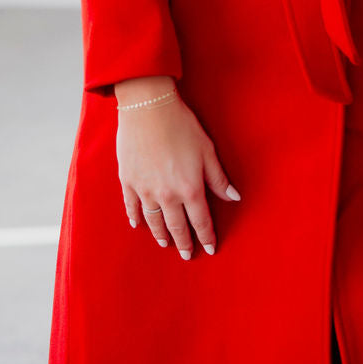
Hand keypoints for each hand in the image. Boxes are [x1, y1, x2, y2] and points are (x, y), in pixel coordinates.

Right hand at [115, 83, 240, 258]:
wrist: (148, 108)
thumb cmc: (181, 125)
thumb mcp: (207, 150)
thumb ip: (218, 178)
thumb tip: (234, 197)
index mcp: (190, 188)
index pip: (201, 221)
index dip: (206, 237)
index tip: (210, 249)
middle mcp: (167, 195)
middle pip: (177, 227)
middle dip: (184, 243)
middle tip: (188, 255)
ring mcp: (145, 190)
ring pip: (154, 221)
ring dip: (161, 234)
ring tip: (165, 243)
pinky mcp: (128, 180)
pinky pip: (132, 206)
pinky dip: (136, 217)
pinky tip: (138, 224)